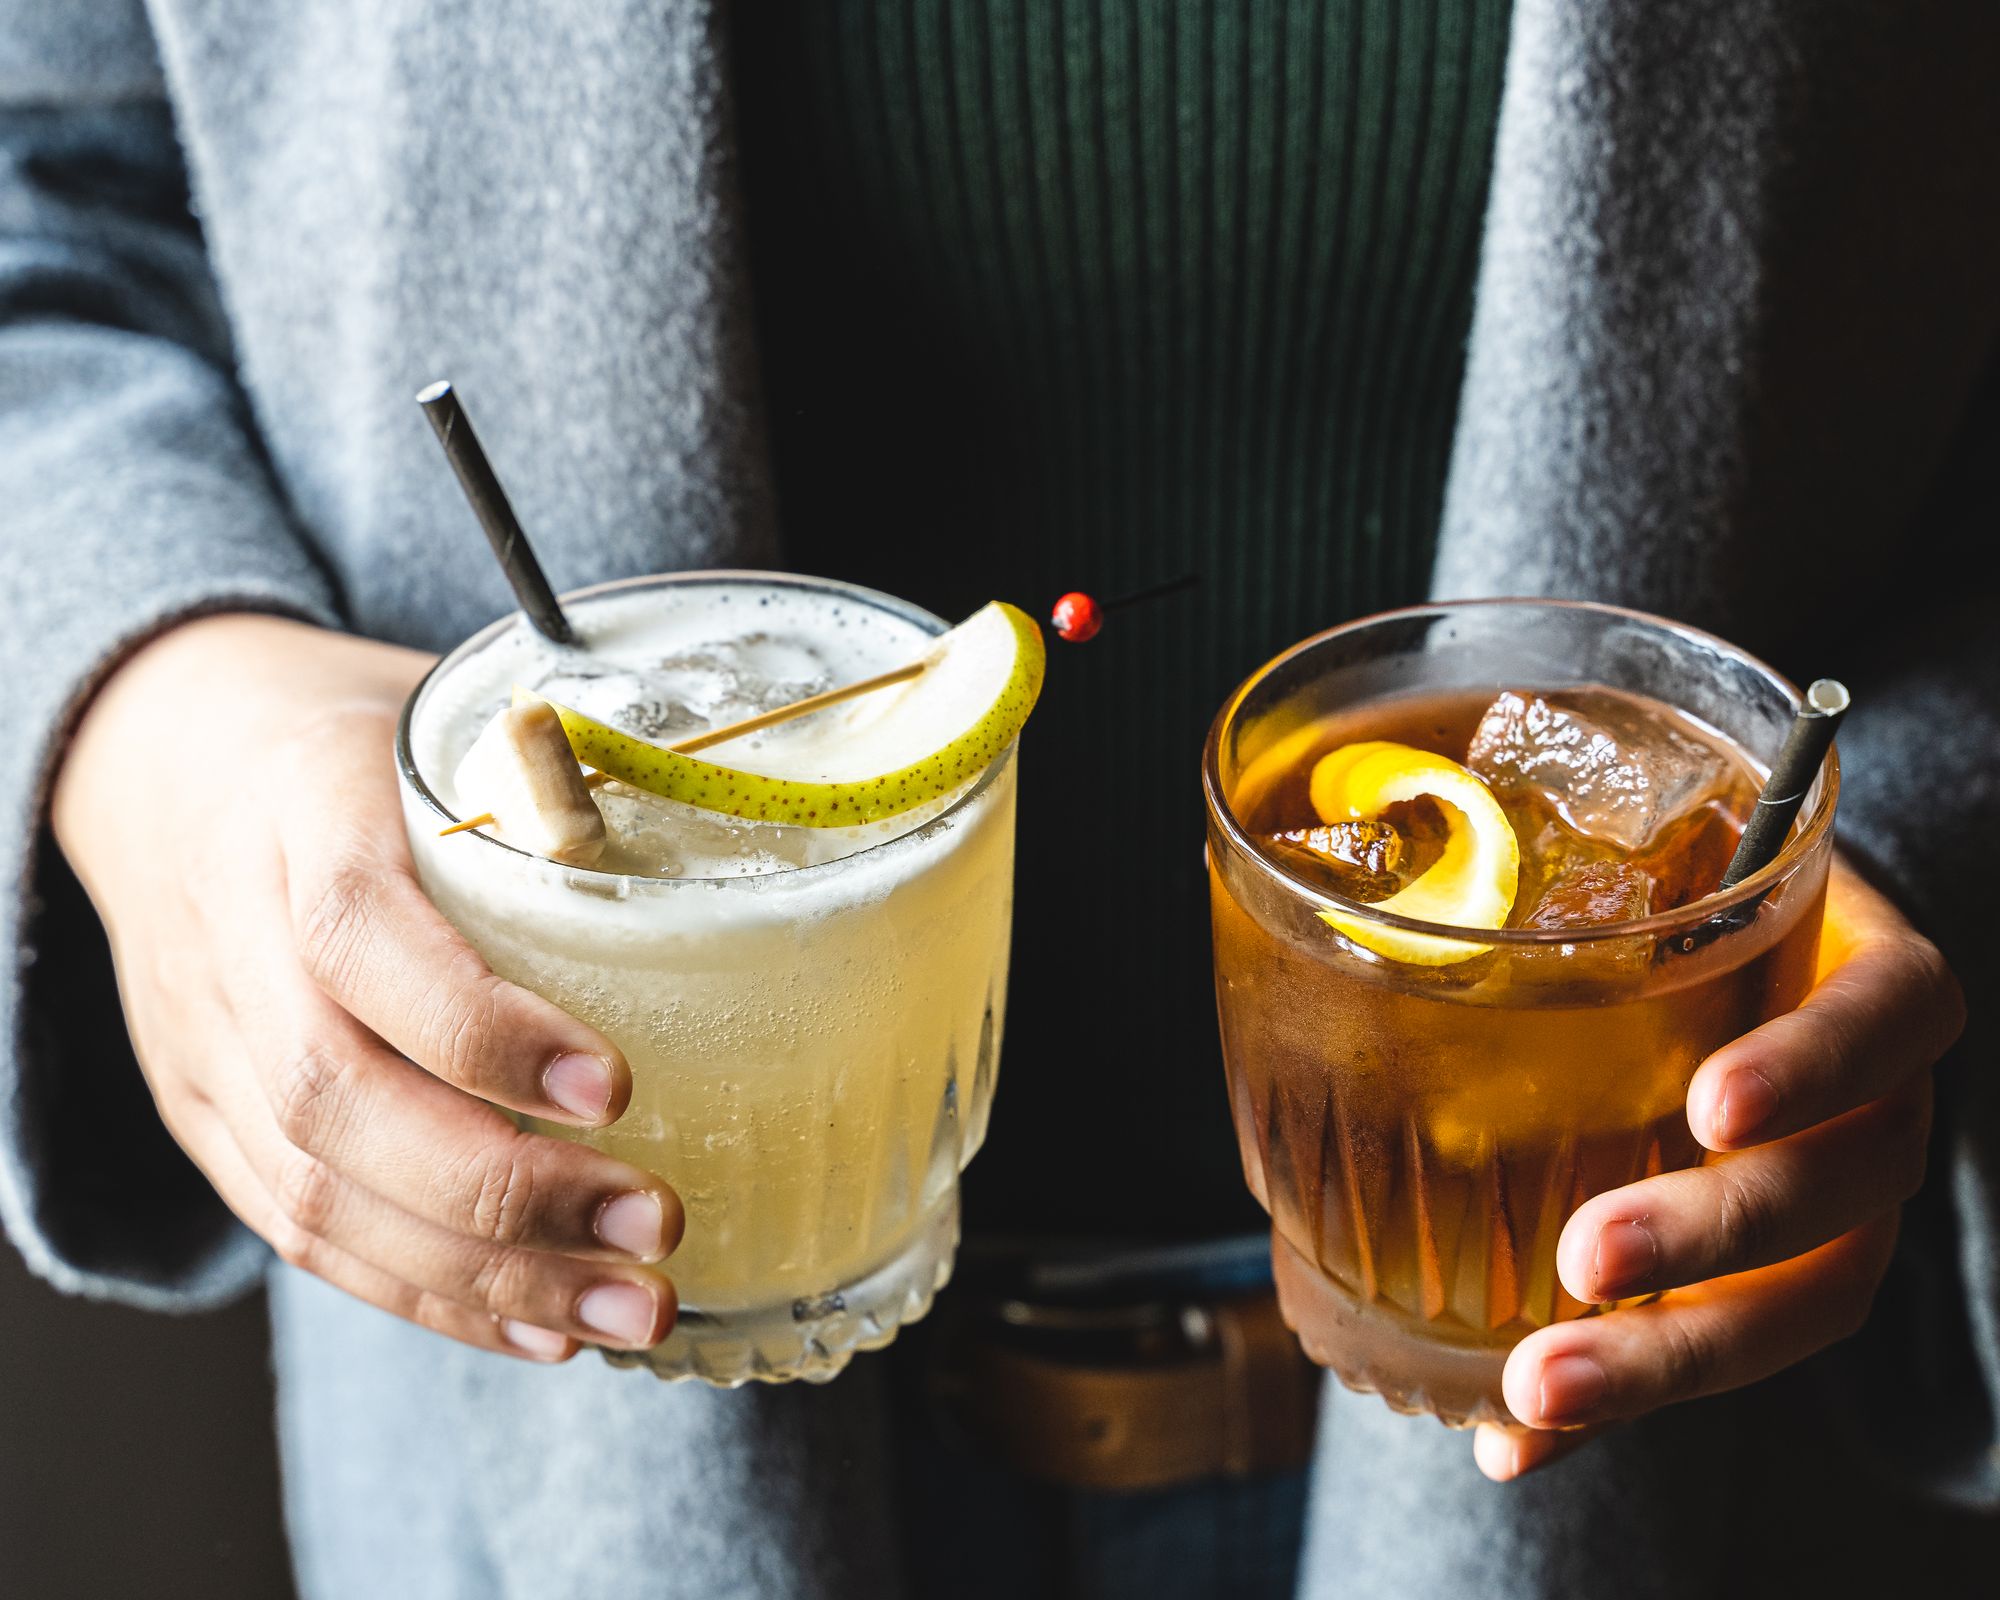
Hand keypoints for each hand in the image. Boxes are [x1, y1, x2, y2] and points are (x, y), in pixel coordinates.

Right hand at [53, 614, 682, 1362]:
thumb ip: (555, 787)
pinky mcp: (204, 1120)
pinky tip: (541, 1330)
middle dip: (507, 1190)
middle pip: (333, 1097)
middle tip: (658, 1224)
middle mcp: (230, 935)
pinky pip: (300, 1235)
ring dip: (486, 1278)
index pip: (357, 932)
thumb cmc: (349, 740)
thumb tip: (744, 844)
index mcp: (299, 807)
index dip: (477, 1026)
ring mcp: (202, 1042)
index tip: (614, 1086)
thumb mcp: (436, 718)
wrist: (166, 756)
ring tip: (630, 1309)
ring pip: (315, 1193)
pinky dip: (428, 1295)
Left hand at [1474, 859, 1962, 1479]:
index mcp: (1866, 984)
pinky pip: (1709, 1357)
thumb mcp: (1666, 869)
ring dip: (1666, 1354)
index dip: (1816, 1062)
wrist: (1760, 968)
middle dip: (1713, 1234)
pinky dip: (1614, 1416)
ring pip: (1803, 1302)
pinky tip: (1510, 1445)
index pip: (1889, 1012)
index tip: (1712, 1105)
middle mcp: (1877, 1108)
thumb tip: (1379, 846)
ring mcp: (1843, 1210)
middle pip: (1844, 1189)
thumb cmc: (1692, 908)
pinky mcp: (1774, 1288)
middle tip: (1590, 1257)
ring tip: (1538, 1387)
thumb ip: (1569, 878)